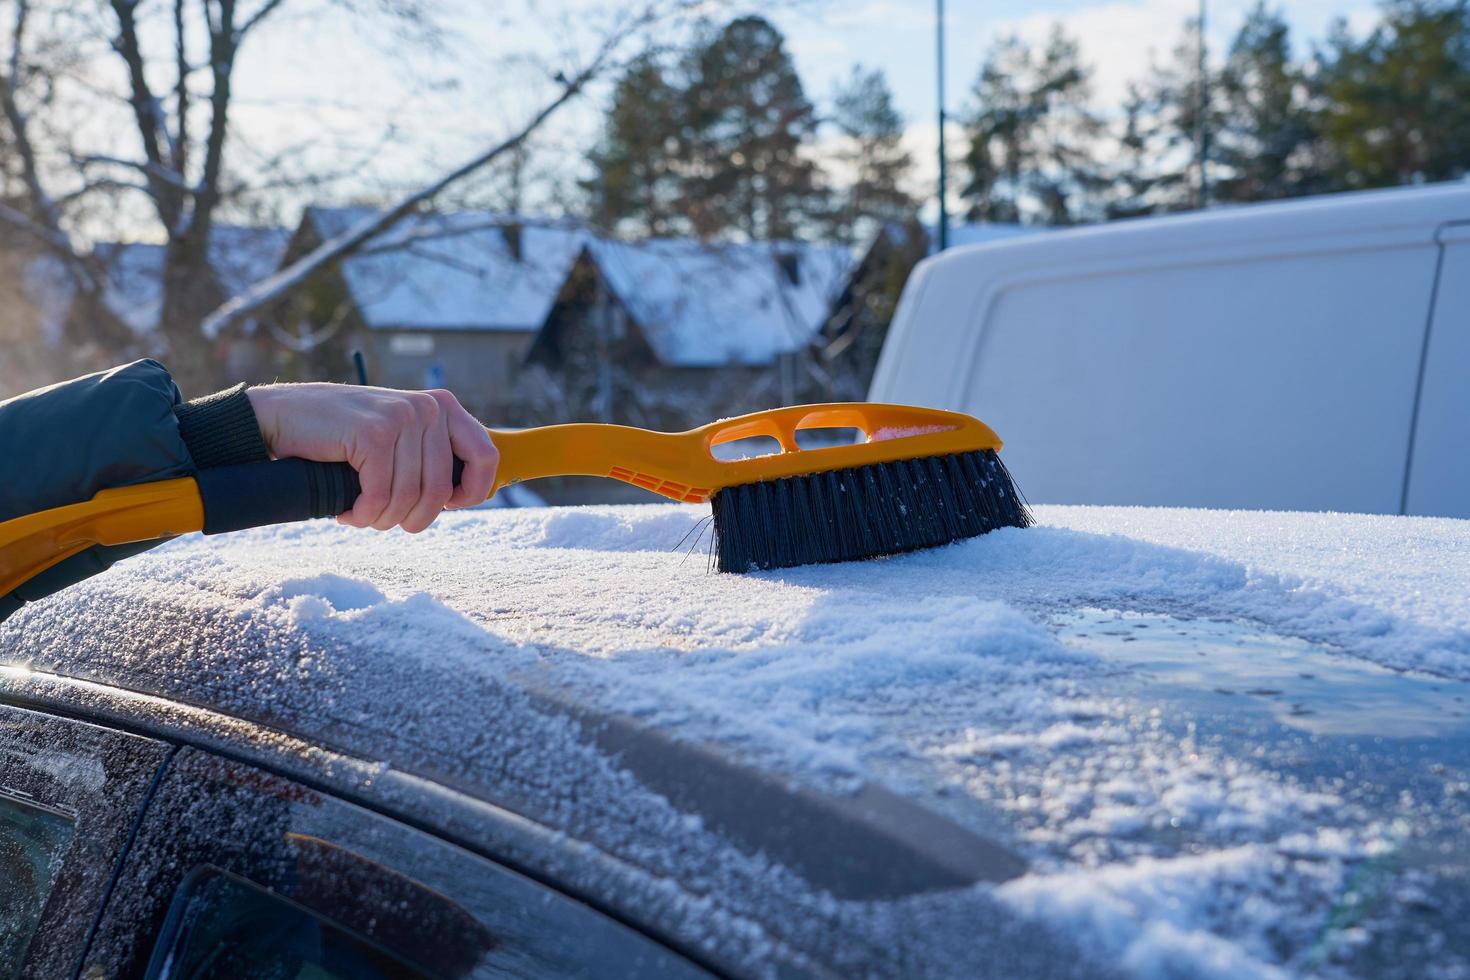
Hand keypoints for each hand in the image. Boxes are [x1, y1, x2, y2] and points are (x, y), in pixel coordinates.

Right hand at [246, 383, 497, 532]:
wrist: (280, 418)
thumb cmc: (341, 438)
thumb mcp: (398, 438)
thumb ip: (431, 454)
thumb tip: (466, 493)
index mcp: (442, 406)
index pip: (487, 457)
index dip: (471, 493)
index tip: (446, 506)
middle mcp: (427, 407)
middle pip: (440, 490)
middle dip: (412, 517)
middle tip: (382, 518)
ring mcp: (401, 417)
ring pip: (410, 497)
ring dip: (382, 518)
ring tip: (361, 513)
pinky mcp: (372, 434)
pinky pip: (380, 496)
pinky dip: (362, 514)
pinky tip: (348, 511)